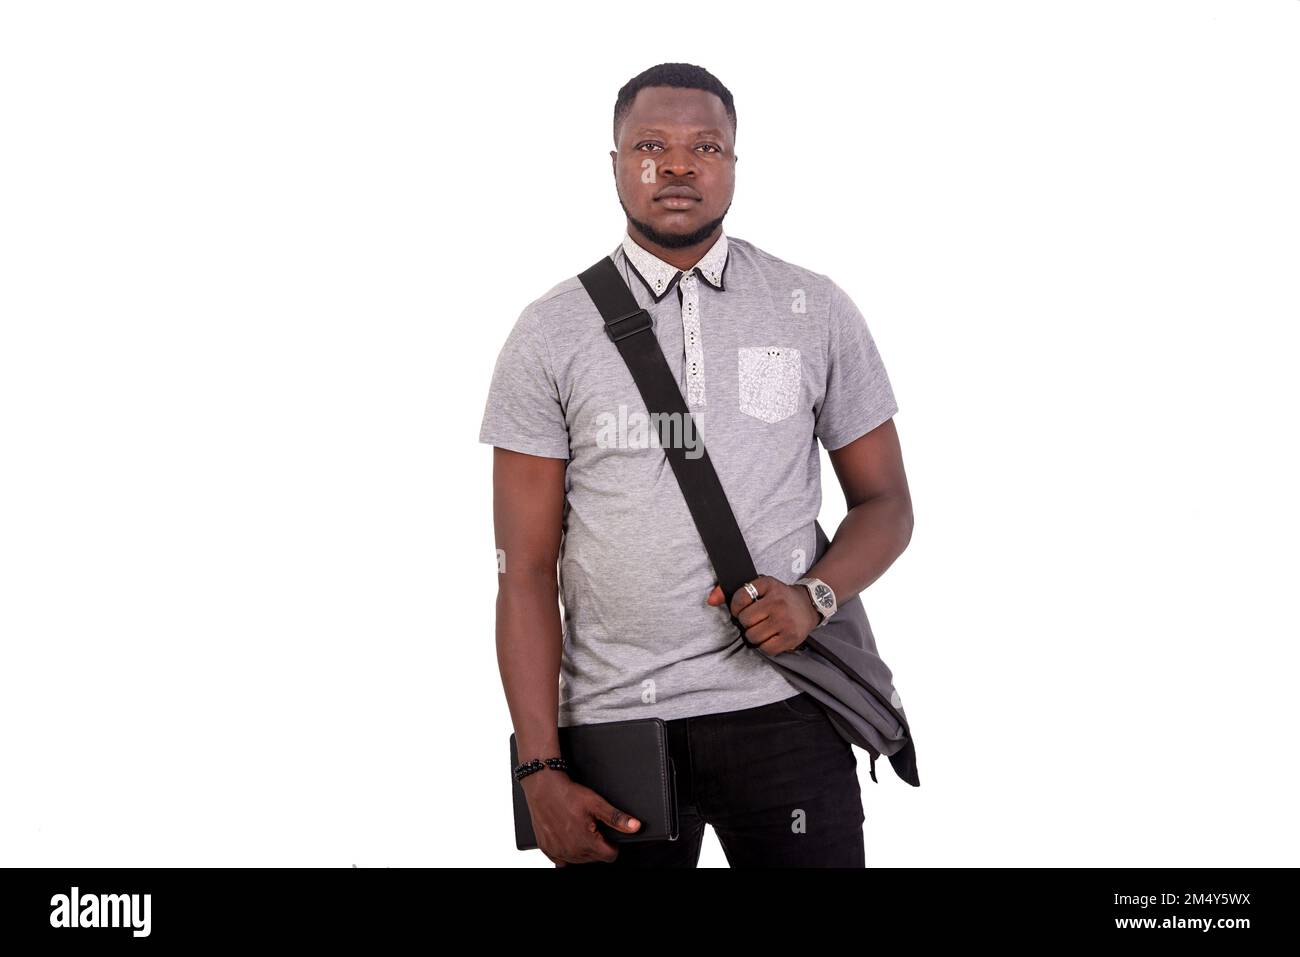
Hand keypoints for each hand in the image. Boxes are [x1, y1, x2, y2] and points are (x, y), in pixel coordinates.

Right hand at [519, 770, 640, 865]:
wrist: (544, 788)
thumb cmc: (568, 794)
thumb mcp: (596, 803)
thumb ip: (617, 818)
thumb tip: (635, 826)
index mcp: (586, 842)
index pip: (610, 856)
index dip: (612, 844)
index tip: (606, 832)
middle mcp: (572, 851)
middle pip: (595, 858)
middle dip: (598, 845)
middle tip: (591, 826)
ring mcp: (558, 852)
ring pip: (580, 860)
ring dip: (583, 848)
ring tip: (579, 828)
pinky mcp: (548, 850)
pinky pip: (563, 861)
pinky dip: (567, 852)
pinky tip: (567, 836)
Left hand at [706, 575, 821, 655]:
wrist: (809, 604)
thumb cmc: (778, 596)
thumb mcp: (759, 587)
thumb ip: (732, 592)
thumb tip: (710, 600)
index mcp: (768, 584)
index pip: (740, 597)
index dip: (736, 607)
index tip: (742, 609)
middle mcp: (777, 601)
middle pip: (745, 620)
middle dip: (747, 623)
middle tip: (756, 620)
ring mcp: (785, 620)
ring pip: (753, 636)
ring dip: (755, 635)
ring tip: (764, 628)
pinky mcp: (791, 637)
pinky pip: (766, 648)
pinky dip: (765, 645)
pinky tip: (771, 636)